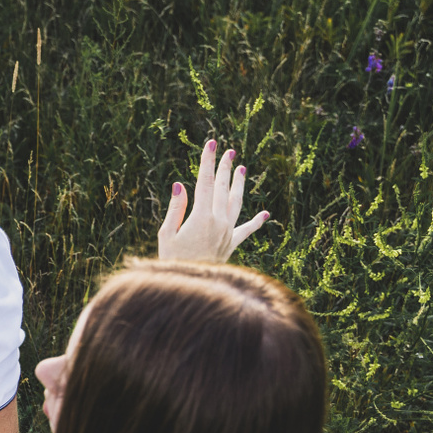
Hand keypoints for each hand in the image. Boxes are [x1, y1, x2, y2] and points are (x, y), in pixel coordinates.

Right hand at [156, 139, 270, 262]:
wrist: (188, 288)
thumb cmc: (171, 262)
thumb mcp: (166, 235)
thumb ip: (175, 209)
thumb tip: (180, 186)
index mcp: (201, 217)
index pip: (206, 182)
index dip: (208, 161)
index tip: (211, 144)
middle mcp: (218, 222)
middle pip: (223, 189)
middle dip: (225, 168)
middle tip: (229, 151)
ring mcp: (227, 233)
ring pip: (236, 203)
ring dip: (239, 186)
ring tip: (243, 169)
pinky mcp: (231, 245)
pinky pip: (246, 231)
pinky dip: (257, 223)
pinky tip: (266, 214)